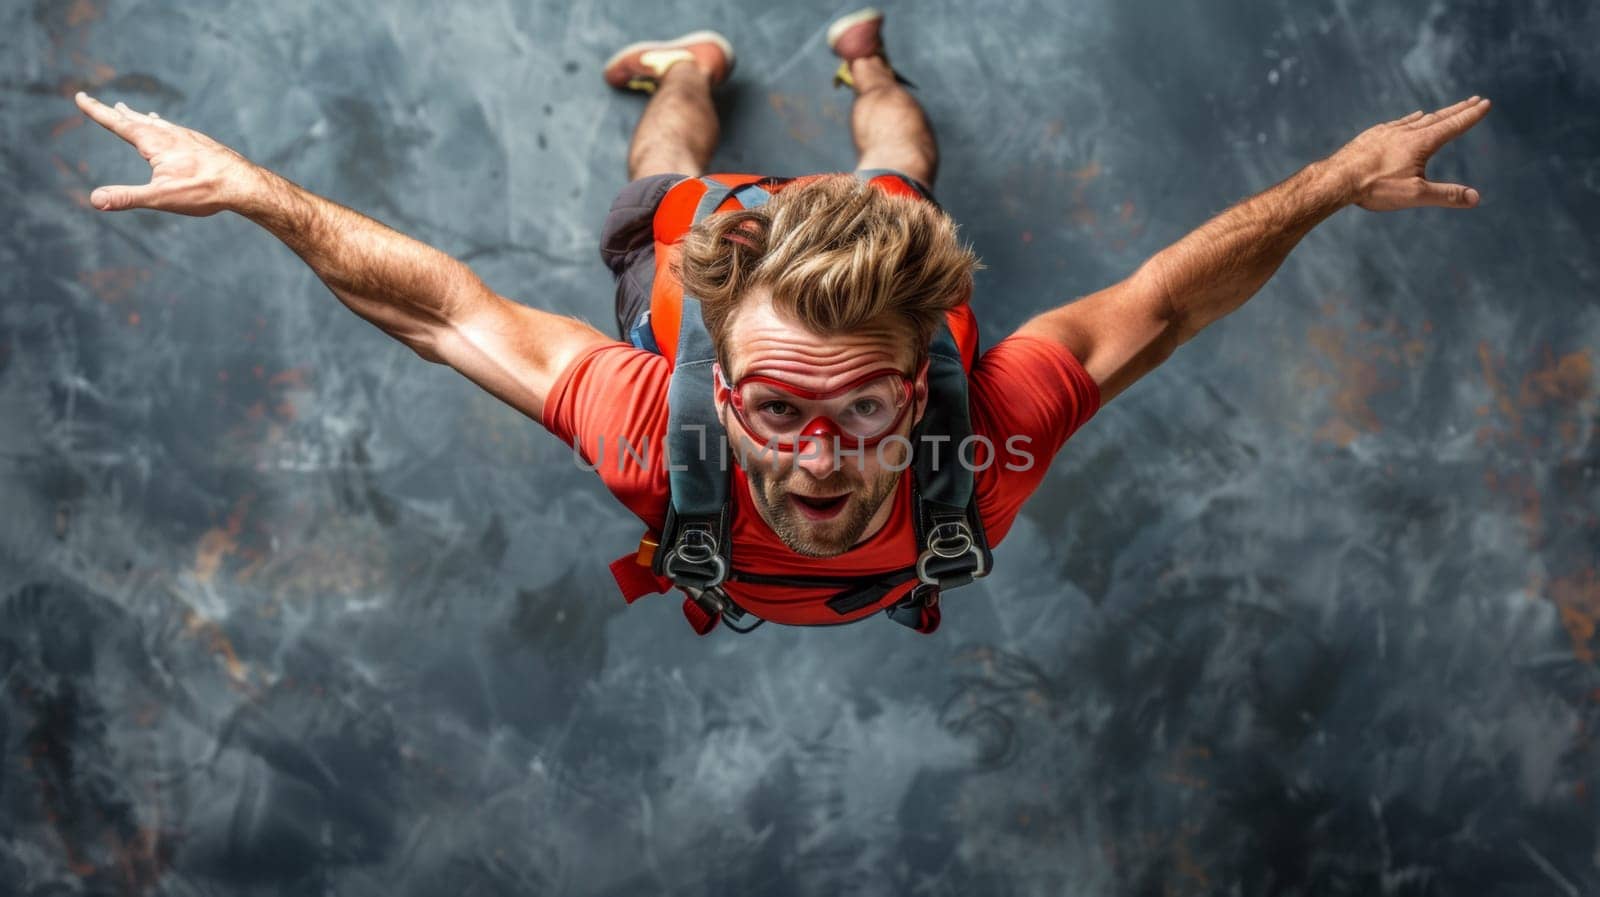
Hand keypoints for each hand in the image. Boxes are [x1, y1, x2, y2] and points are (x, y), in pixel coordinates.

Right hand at [74, 92, 261, 215]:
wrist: (245, 184)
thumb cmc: (203, 191)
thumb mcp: (160, 197)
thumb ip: (126, 197)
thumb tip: (94, 200)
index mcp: (154, 142)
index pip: (117, 123)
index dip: (97, 111)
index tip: (80, 97)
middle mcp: (170, 134)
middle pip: (137, 121)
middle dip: (117, 114)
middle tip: (103, 104)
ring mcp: (188, 137)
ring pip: (159, 124)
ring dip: (142, 118)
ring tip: (132, 112)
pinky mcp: (203, 144)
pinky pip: (178, 131)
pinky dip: (166, 127)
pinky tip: (171, 130)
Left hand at [1328, 96, 1490, 211]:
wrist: (1336, 179)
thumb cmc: (1375, 188)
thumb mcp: (1415, 195)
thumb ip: (1446, 195)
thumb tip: (1475, 198)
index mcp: (1420, 142)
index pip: (1453, 126)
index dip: (1471, 116)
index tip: (1486, 104)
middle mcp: (1405, 132)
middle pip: (1438, 118)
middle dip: (1458, 110)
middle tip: (1475, 99)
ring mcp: (1387, 132)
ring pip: (1417, 119)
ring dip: (1435, 115)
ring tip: (1445, 110)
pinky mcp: (1372, 136)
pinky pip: (1397, 123)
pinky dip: (1410, 119)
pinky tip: (1410, 119)